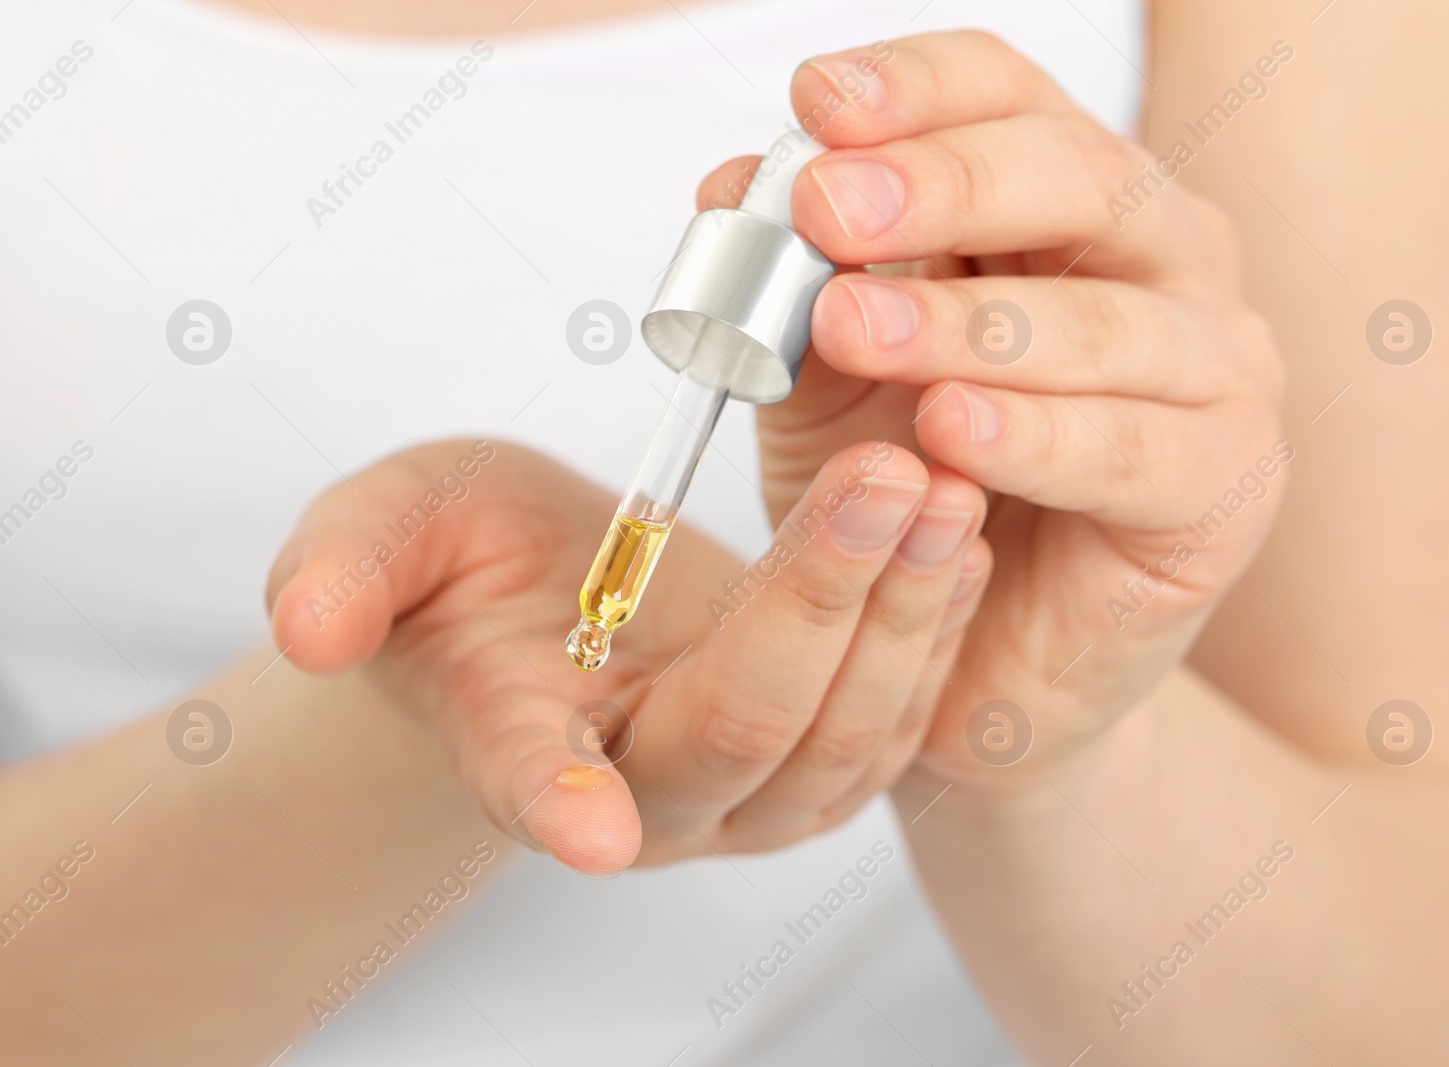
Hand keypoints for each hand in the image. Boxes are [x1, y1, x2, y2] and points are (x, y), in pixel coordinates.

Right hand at [265, 439, 985, 873]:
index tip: (588, 832)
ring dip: (906, 613)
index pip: (531, 786)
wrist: (551, 600)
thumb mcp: (388, 533)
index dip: (557, 807)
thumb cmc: (464, 568)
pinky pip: (899, 714)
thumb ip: (348, 572)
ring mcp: (749, 794)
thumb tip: (306, 625)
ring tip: (946, 490)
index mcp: (522, 748)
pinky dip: (935, 625)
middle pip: (744, 730)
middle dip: (819, 604)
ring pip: (846, 736)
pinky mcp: (825, 761)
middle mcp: (648, 798)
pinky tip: (961, 534)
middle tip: (885, 475)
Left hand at [698, 32, 1284, 786]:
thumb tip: (730, 189)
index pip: (1012, 94)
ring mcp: (1214, 365)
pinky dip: (1034, 437)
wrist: (977, 657)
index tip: (817, 102)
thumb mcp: (831, 379)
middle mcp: (1164, 257)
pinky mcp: (1226, 481)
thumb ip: (794, 287)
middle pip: (1078, 175)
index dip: (919, 86)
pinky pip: (1129, 448)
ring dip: (967, 322)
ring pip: (1104, 320)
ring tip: (850, 327)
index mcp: (1069, 201)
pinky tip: (950, 432)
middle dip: (943, 185)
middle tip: (827, 208)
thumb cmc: (920, 493)